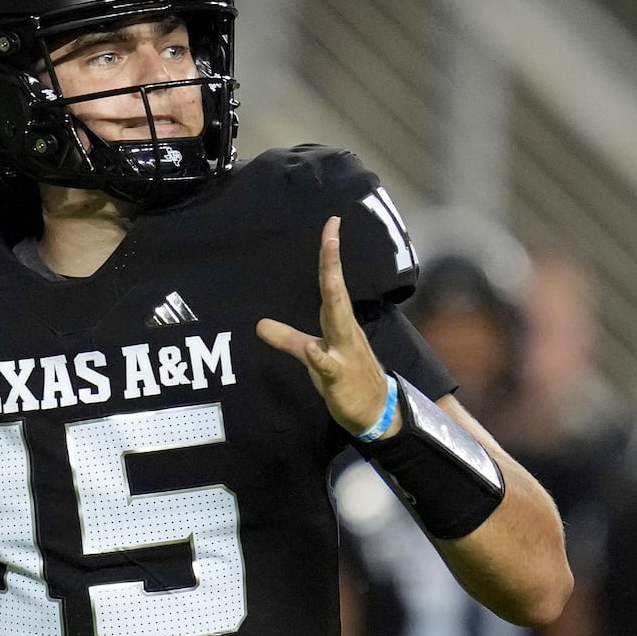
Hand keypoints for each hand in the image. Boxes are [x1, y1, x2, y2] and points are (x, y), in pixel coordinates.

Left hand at [256, 216, 394, 436]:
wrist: (377, 411)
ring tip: (329, 275)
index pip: (332, 283)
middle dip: (332, 262)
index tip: (332, 223)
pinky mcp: (338, 377)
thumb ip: (288, 338)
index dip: (330, 255)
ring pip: (338, 322)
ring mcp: (344, 353)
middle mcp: (344, 331)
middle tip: (332, 233)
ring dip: (334, 298)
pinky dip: (319, 356)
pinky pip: (328, 366)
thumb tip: (260, 324)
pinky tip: (314, 349)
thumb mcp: (312, 356)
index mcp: (338, 322)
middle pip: (337, 292)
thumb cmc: (345, 379)